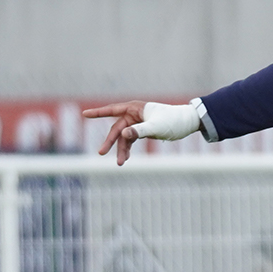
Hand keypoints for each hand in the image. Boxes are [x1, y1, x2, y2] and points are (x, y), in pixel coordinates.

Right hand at [82, 101, 199, 164]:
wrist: (187, 122)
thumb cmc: (173, 121)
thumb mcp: (156, 127)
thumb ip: (139, 131)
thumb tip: (123, 134)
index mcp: (135, 108)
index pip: (112, 110)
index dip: (98, 113)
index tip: (85, 114)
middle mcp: (134, 114)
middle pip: (117, 128)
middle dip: (111, 141)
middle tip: (101, 153)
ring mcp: (138, 123)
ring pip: (125, 137)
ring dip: (122, 149)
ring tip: (121, 163)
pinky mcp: (143, 130)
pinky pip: (131, 140)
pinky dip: (129, 149)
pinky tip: (126, 159)